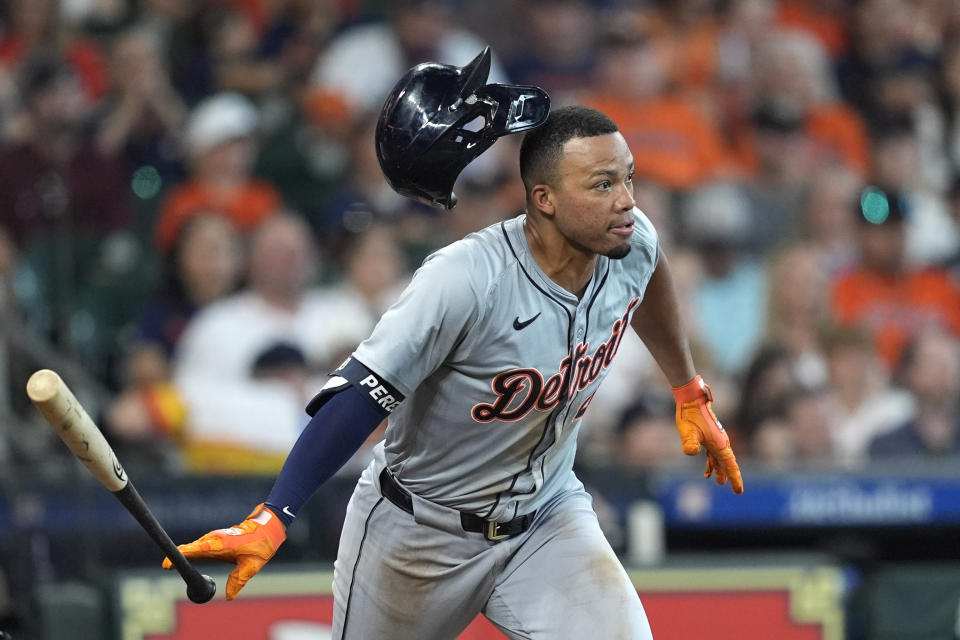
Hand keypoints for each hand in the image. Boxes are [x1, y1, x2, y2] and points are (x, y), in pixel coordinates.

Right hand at [162, 503, 285, 599]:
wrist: (267, 527)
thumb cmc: (261, 544)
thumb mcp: (252, 565)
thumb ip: (239, 580)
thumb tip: (229, 596)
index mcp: (222, 544)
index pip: (198, 550)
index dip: (183, 555)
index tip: (169, 561)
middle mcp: (215, 539)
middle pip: (193, 548)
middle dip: (178, 555)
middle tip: (165, 565)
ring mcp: (215, 538)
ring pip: (196, 547)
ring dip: (185, 553)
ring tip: (170, 563)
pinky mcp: (216, 540)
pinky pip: (201, 546)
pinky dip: (192, 551)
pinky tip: (186, 557)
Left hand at [672, 376, 743, 493]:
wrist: (691, 399)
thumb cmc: (690, 415)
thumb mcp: (688, 431)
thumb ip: (690, 443)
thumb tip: (691, 452)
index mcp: (719, 444)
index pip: (730, 465)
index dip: (735, 478)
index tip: (738, 491)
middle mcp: (721, 442)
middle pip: (728, 463)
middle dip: (731, 476)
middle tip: (736, 491)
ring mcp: (715, 439)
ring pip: (720, 459)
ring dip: (720, 470)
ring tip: (718, 482)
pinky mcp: (708, 436)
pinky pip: (713, 454)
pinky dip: (712, 463)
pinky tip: (707, 471)